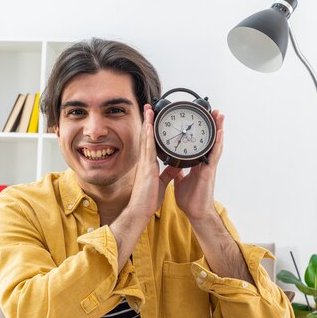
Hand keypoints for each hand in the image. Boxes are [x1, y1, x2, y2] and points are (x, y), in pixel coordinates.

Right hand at [127, 104, 172, 219]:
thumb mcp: (161, 183)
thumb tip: (176, 167)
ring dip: (148, 123)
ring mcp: (145, 163)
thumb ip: (168, 173)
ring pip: (146, 139)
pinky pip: (148, 148)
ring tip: (149, 110)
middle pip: (146, 137)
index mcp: (148, 165)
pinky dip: (148, 136)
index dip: (150, 130)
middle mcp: (145, 161)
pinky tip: (149, 126)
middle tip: (149, 107)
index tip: (152, 119)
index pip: (150, 143)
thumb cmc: (148, 199)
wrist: (141, 210)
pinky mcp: (147, 168)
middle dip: (147, 122)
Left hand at [161, 109, 224, 221]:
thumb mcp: (181, 181)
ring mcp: (209, 166)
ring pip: (214, 144)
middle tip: (214, 110)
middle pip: (210, 141)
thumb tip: (175, 166)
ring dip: (218, 129)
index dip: (202, 132)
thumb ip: (179, 172)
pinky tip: (220, 132)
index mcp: (197, 164)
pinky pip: (214, 154)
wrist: (195, 212)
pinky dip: (217, 143)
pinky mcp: (209, 171)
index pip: (200, 144)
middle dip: (213, 126)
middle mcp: (205, 163)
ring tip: (219, 115)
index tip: (202, 119)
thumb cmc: (191, 199)